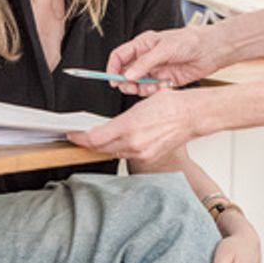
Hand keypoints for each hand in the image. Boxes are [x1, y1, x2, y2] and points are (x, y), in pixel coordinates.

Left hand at [68, 88, 198, 163]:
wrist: (191, 115)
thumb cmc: (170, 105)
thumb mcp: (138, 105)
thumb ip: (120, 119)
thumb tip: (106, 126)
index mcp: (128, 126)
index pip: (94, 138)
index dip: (79, 138)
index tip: (72, 134)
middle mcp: (133, 143)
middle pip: (101, 148)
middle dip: (89, 143)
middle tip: (82, 136)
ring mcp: (141, 153)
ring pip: (114, 152)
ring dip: (104, 146)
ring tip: (100, 138)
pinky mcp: (149, 157)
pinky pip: (127, 155)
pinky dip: (120, 149)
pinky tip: (120, 141)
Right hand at [106, 24, 224, 95]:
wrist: (210, 51)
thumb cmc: (189, 41)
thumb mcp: (164, 49)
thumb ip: (145, 63)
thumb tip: (128, 75)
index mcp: (143, 45)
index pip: (119, 56)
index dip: (113, 68)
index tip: (113, 80)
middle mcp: (147, 58)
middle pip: (126, 74)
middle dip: (127, 82)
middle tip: (133, 86)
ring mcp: (155, 70)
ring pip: (139, 84)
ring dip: (143, 88)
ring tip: (155, 85)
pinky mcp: (164, 81)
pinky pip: (152, 90)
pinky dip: (156, 91)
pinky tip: (166, 85)